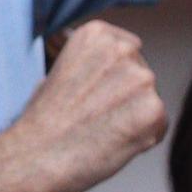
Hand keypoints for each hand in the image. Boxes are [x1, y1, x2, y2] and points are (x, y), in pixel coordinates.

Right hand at [4, 20, 165, 191]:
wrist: (34, 158)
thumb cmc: (41, 122)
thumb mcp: (59, 70)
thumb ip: (92, 65)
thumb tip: (108, 75)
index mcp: (98, 34)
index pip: (128, 52)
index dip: (113, 81)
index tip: (92, 97)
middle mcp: (123, 49)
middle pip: (142, 77)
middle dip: (125, 100)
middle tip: (94, 120)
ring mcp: (141, 79)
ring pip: (150, 103)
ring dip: (132, 120)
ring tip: (99, 133)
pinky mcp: (154, 110)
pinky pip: (158, 128)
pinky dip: (141, 141)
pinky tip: (111, 145)